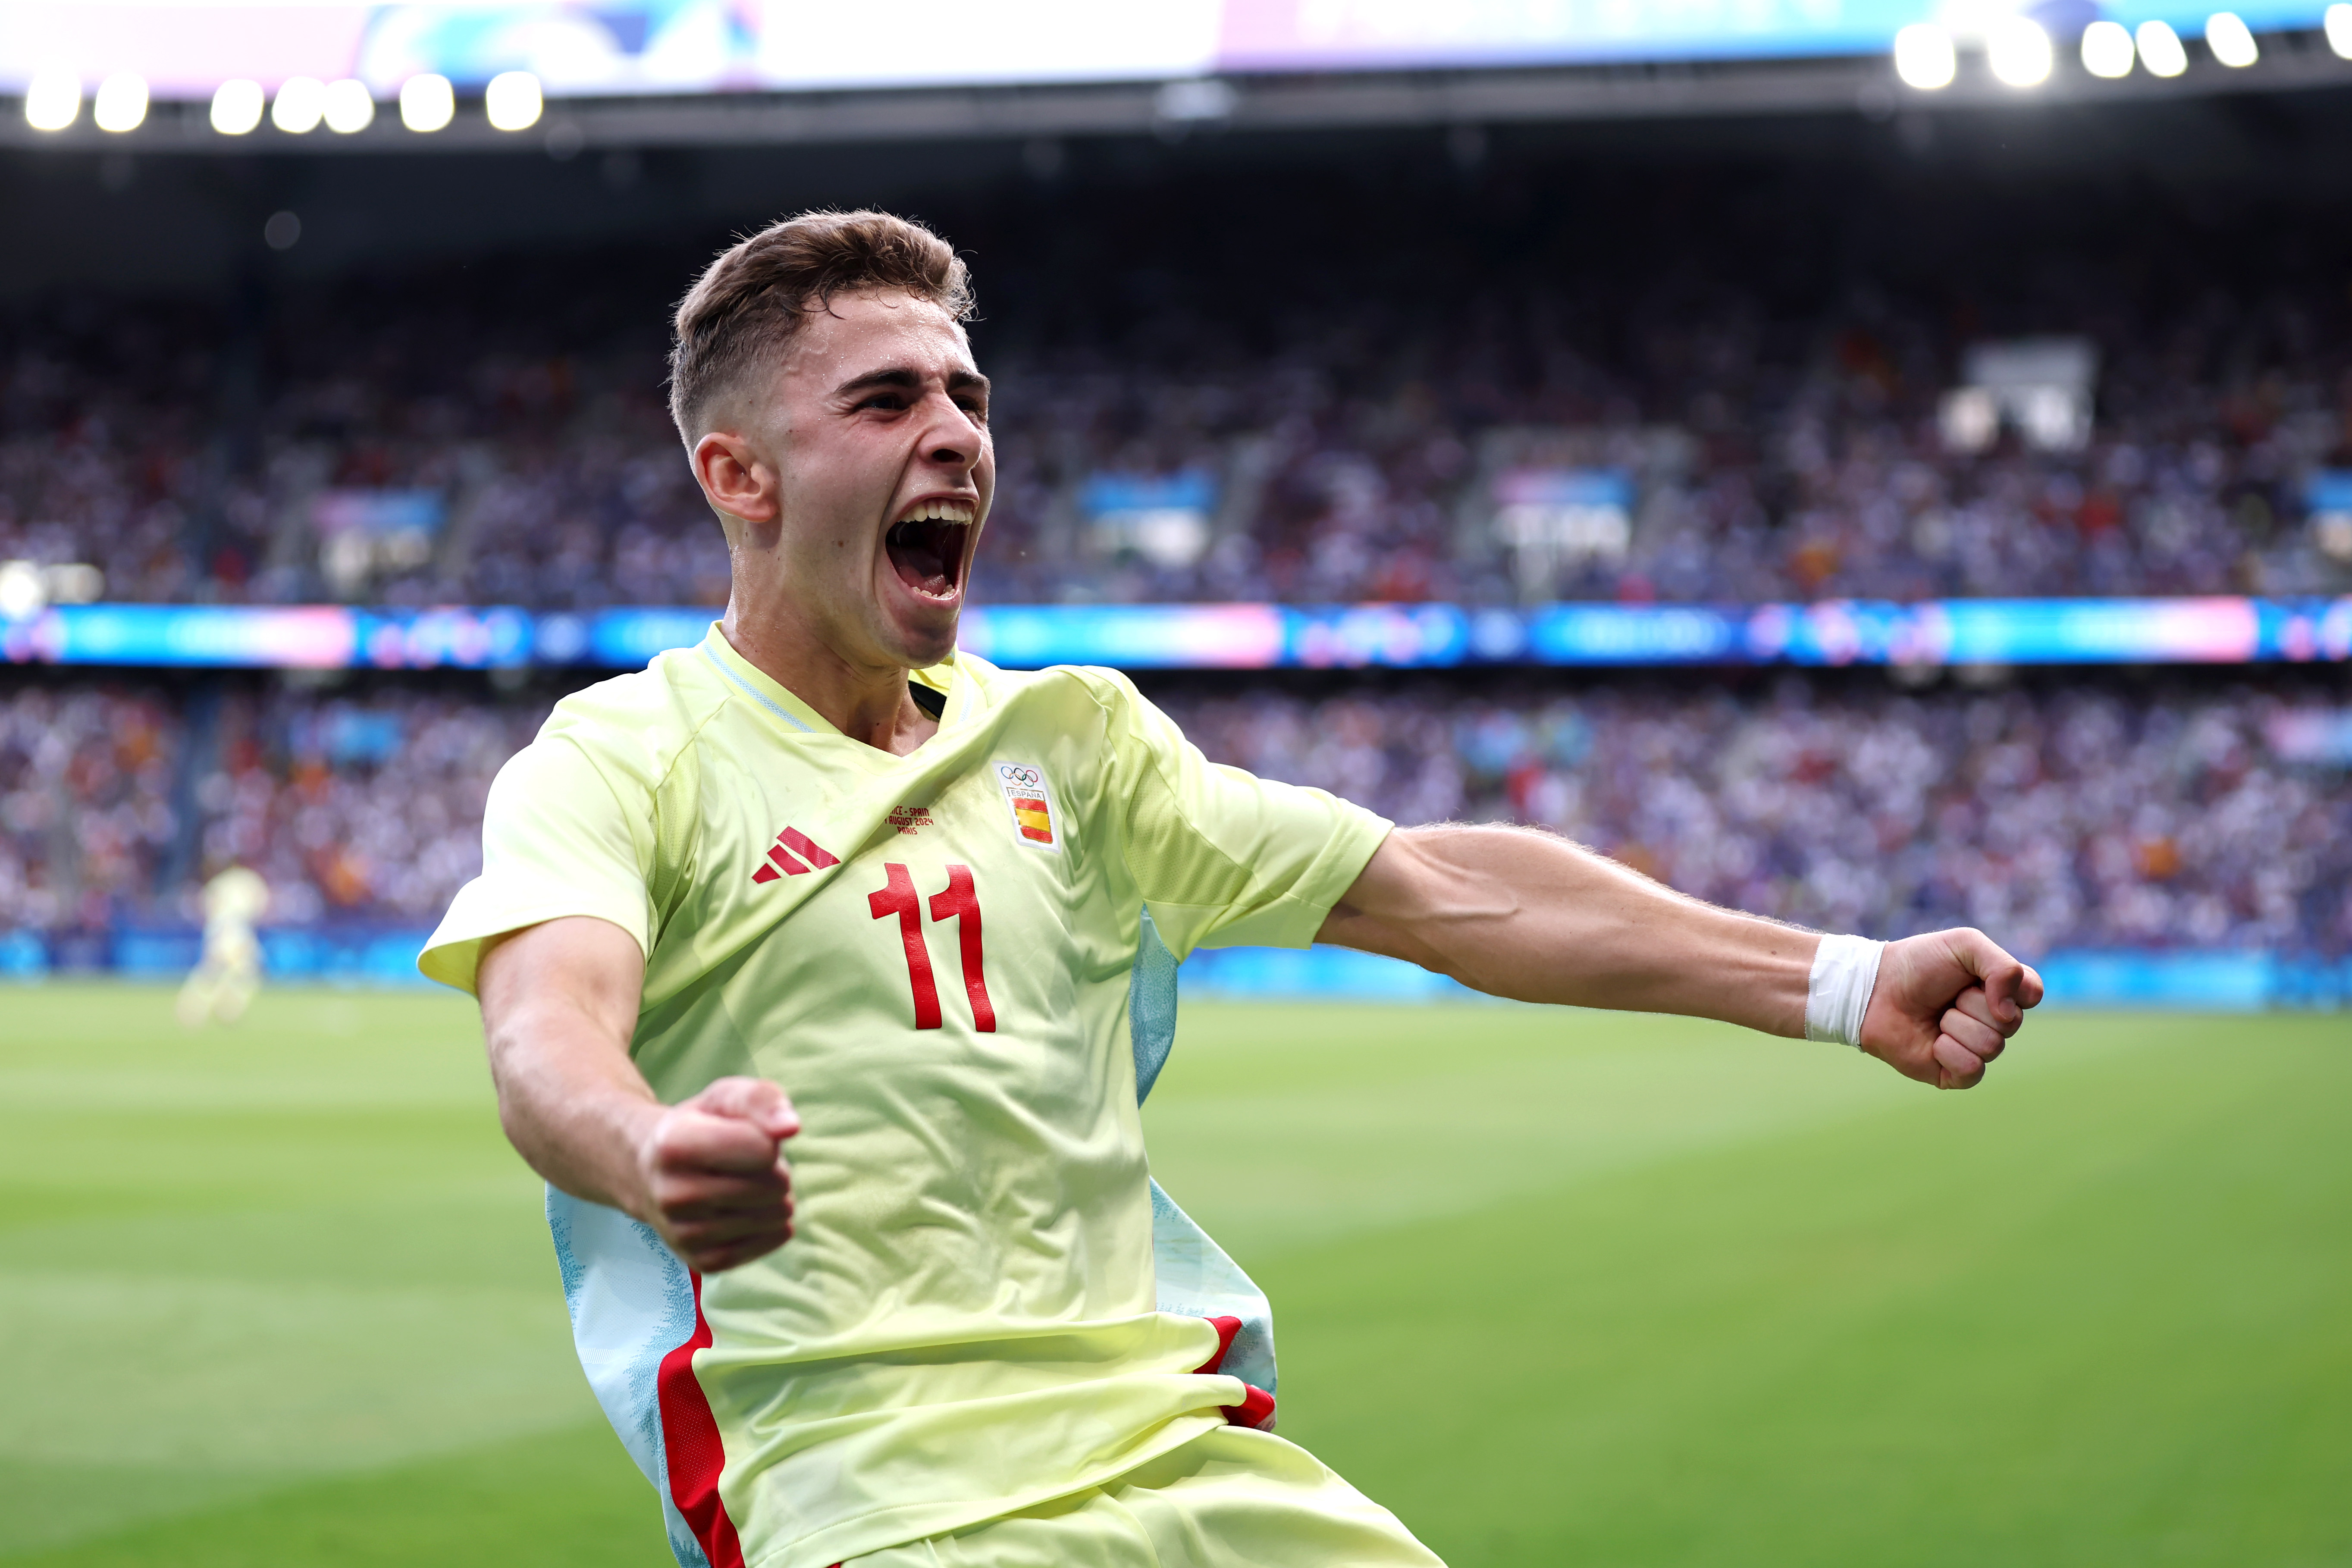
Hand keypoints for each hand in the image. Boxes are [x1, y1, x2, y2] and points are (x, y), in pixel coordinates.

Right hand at [633, 1076, 800, 1272]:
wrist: (652, 1172)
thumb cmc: (700, 1127)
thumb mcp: (725, 1097)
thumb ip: (762, 1099)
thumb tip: (790, 1127)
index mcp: (673, 1144)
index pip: (762, 1149)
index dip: (768, 1139)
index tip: (745, 1136)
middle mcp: (672, 1194)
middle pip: (774, 1185)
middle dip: (774, 1168)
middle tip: (746, 1163)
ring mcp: (684, 1234)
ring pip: (777, 1215)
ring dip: (775, 1196)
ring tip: (745, 1184)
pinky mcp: (702, 1262)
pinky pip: (770, 1241)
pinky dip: (774, 1224)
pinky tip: (750, 1210)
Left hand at [1860, 928, 2044, 1089]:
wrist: (1875, 990)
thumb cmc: (1919, 965)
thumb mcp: (1965, 945)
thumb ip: (2003, 968)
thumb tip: (2009, 1014)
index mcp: (2002, 990)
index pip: (2032, 993)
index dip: (2008, 987)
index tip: (1976, 976)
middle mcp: (1994, 1021)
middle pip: (2011, 1023)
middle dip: (1971, 1004)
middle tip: (1946, 996)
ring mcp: (1976, 1048)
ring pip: (1992, 1046)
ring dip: (1956, 1026)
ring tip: (1936, 1017)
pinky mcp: (1956, 1072)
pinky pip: (1973, 1069)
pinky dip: (1949, 1052)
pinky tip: (1932, 1042)